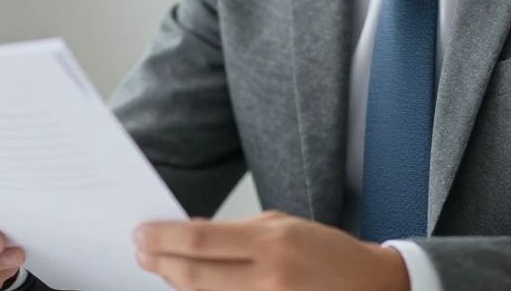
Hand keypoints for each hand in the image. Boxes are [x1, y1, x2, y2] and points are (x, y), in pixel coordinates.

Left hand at [134, 210, 409, 290]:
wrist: (369, 285)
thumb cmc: (327, 252)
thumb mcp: (282, 225)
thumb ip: (235, 230)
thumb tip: (190, 232)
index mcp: (271, 241)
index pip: (201, 240)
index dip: (163, 238)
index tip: (141, 233)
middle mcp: (268, 276)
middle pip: (195, 275)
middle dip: (161, 262)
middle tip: (141, 251)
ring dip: (177, 283)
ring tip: (162, 268)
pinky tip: (191, 287)